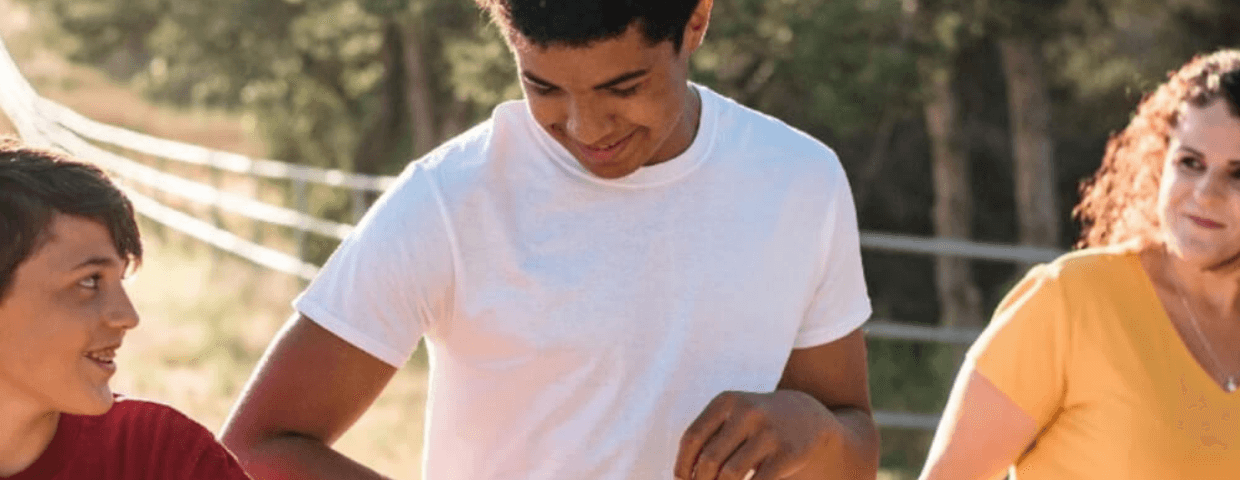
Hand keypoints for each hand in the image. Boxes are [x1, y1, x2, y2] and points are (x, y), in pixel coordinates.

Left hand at [675, 390, 834, 479]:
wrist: (805, 417)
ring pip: (731, 474)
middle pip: (709, 459)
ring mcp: (769, 432)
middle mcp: (747, 412)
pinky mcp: (787, 453)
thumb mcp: (731, 417)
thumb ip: (708, 439)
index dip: (682, 465)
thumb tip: (682, 476)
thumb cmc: (755, 422)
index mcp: (726, 401)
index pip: (692, 438)